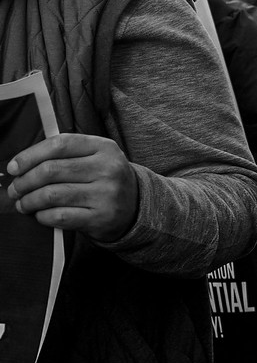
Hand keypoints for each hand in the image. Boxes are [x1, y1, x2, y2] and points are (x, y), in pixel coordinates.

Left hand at [5, 133, 139, 242]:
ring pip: (51, 195)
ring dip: (29, 201)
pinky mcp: (101, 218)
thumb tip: (19, 165)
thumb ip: (64, 154)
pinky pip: (59, 216)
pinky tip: (40, 215)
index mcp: (104, 148)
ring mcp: (106, 194)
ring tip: (23, 203)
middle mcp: (108, 169)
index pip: (59, 145)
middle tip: (15, 190)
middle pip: (51, 170)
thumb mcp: (95, 157)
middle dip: (24, 182)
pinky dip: (42, 216)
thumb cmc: (104, 179)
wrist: (136, 207)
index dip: (29, 156)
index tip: (13, 167)